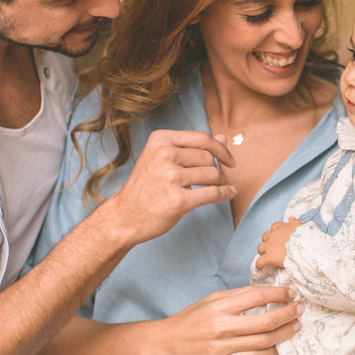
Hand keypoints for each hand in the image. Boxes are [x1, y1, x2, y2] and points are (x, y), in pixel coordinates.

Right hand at [101, 130, 236, 245]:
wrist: (124, 215)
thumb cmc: (146, 187)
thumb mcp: (162, 158)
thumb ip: (192, 147)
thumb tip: (223, 138)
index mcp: (160, 140)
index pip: (202, 138)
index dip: (221, 149)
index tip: (230, 160)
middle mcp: (164, 155)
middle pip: (209, 157)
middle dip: (217, 169)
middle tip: (216, 180)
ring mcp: (170, 178)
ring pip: (213, 174)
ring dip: (220, 183)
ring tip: (215, 188)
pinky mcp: (178, 200)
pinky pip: (213, 193)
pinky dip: (225, 193)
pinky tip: (229, 193)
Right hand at [150, 285, 303, 354]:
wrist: (167, 344)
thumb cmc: (191, 319)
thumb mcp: (210, 300)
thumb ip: (236, 297)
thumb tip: (265, 292)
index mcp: (219, 306)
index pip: (257, 296)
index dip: (278, 294)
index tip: (291, 292)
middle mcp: (222, 326)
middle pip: (266, 321)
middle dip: (288, 313)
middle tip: (300, 308)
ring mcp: (223, 348)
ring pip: (264, 341)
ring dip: (284, 333)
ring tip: (296, 325)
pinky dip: (271, 351)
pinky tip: (280, 344)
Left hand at [255, 217, 302, 269]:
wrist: (305, 249)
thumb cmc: (306, 238)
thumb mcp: (302, 227)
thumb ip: (295, 222)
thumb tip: (290, 217)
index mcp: (281, 228)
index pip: (274, 227)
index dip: (276, 232)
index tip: (279, 237)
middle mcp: (273, 235)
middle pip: (265, 237)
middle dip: (268, 241)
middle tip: (274, 248)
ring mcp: (269, 246)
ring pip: (260, 248)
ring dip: (263, 252)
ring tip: (267, 257)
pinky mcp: (269, 257)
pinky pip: (259, 262)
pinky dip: (259, 265)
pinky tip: (261, 268)